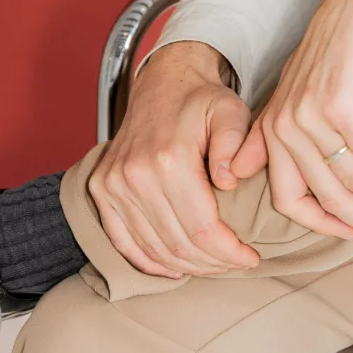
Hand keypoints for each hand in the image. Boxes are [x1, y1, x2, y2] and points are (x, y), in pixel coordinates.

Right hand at [89, 40, 261, 278]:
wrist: (164, 83)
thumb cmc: (203, 101)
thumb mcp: (231, 111)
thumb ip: (235, 143)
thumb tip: (228, 181)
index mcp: (169, 159)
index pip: (203, 229)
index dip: (229, 253)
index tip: (251, 258)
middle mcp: (135, 175)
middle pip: (178, 244)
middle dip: (213, 264)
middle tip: (236, 264)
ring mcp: (113, 184)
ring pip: (152, 249)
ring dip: (186, 266)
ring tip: (214, 265)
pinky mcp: (102, 189)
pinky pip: (122, 241)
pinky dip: (148, 262)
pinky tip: (175, 268)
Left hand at [229, 0, 352, 241]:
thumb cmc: (345, 43)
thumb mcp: (301, 90)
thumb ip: (272, 132)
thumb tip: (240, 173)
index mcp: (273, 126)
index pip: (289, 199)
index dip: (324, 224)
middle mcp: (286, 124)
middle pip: (328, 196)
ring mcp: (312, 115)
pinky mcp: (344, 106)